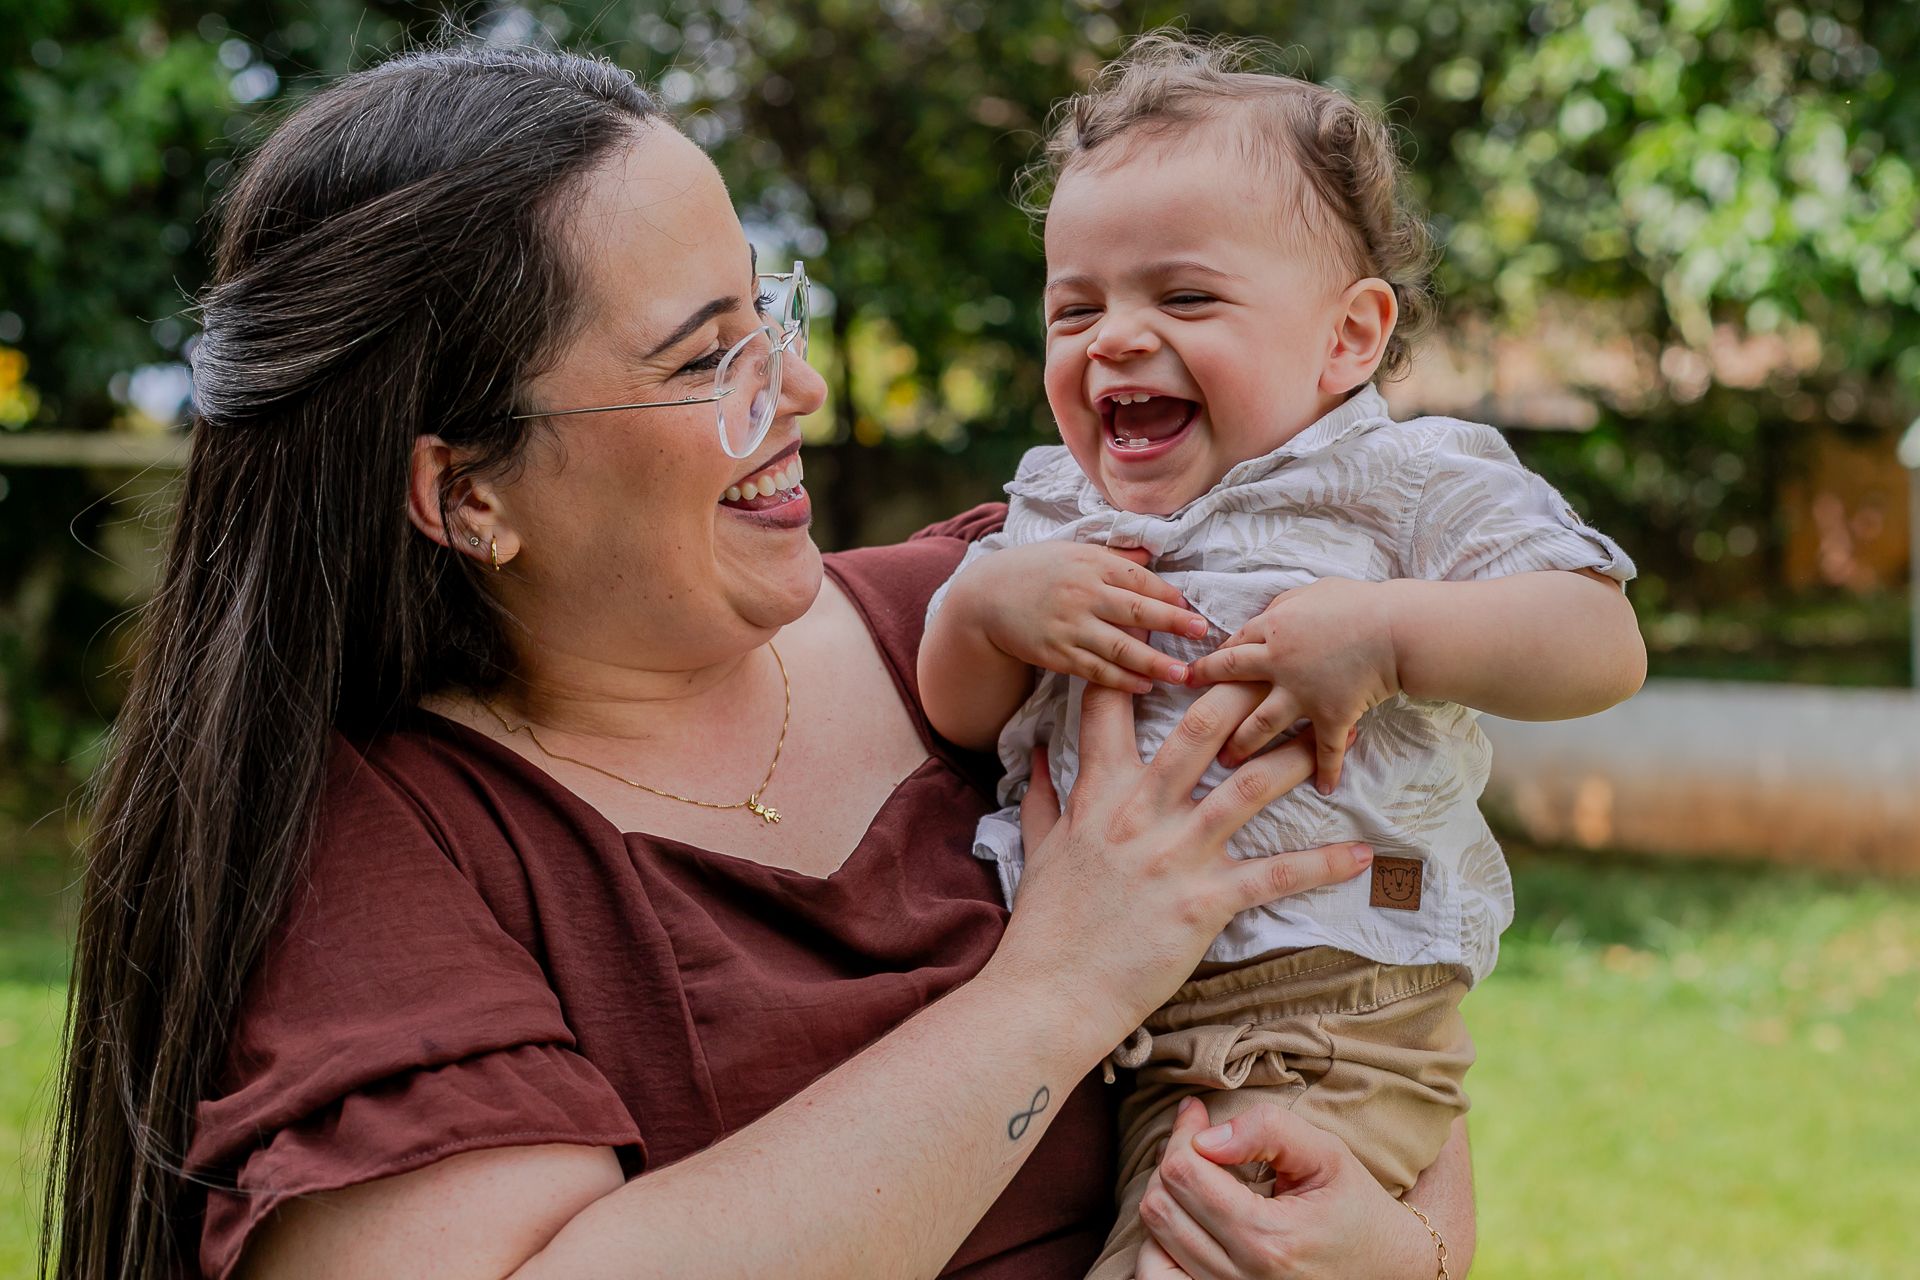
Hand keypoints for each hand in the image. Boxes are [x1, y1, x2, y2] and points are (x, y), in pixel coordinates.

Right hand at [953, 542, 1208, 691]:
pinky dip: (1122, 680)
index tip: (1192, 608)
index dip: (1169, 595)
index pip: (1140, 580)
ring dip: (1154, 662)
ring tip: (1182, 674)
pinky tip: (1144, 687)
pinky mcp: (1056, 653)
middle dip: (1173, 624)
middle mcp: (1082, 593)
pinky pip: (1095, 670)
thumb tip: (1153, 552)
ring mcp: (1069, 626)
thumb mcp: (1074, 551)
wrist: (984, 596)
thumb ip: (1115, 555)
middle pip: (1137, 611)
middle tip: (1202, 635)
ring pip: (1120, 647)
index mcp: (1091, 563)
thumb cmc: (1035, 569)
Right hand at [1002, 680, 1373, 1049]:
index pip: (1110, 711)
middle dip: (1242, 694)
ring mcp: (1175, 856)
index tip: (1176, 643)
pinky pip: (1273, 876)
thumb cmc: (1047, 923)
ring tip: (1333, 742)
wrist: (1051, 992)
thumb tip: (1038, 754)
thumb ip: (1044, 796)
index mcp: (1099, 796)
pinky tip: (1359, 855)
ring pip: (1247, 790)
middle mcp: (1140, 814)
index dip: (1139, 668)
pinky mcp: (1203, 902)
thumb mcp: (1039, 848)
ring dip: (1294, 761)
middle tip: (1282, 670)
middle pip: (1198, 731)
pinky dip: (1320, 865)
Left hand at [1136, 1098, 1445, 1279]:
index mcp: (1268, 1239)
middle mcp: (1242, 1279)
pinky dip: (1159, 1245)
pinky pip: (1158, 1278)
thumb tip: (1206, 1138)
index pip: (1184, 1174)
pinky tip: (1187, 1221)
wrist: (1387, 1266)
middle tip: (1198, 1141)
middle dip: (1171, 1161)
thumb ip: (1269, 1130)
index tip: (1195, 1112)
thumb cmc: (1355, 1207)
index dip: (1182, 1133)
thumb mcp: (1327, 1154)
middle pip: (1161, 1206)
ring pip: (1152, 1241)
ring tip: (1194, 1179)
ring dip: (1164, 1200)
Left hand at [1184, 578, 1400, 793]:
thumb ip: (1283, 607)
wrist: (1397, 628)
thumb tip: (1267, 616)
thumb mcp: (1310, 593)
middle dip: (1209, 708)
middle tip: (1192, 726)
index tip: (1193, 675)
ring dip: (1244, 745)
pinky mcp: (1331, 716)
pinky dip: (1326, 771)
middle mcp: (1279, 665)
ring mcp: (1303, 694)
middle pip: (1234, 690)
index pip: (1232, 649)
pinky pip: (1325, 750)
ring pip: (1262, 725)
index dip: (1212, 663)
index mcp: (1272, 630)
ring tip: (1229, 761)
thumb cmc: (1358, 602)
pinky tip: (1324, 789)